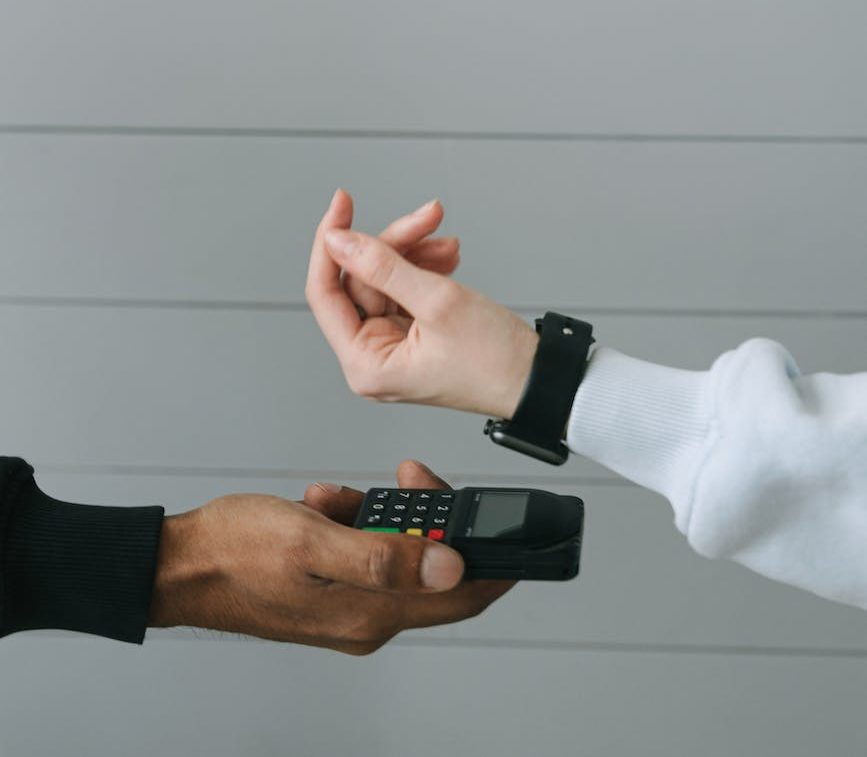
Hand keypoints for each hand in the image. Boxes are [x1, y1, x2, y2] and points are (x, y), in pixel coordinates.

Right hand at [149, 460, 512, 653]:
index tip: (513, 534)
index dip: (496, 567)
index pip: (461, 596)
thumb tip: (448, 566)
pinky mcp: (332, 594)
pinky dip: (355, 525)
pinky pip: (365, 554)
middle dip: (427, 521)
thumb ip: (383, 555)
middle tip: (407, 481)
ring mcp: (349, 608)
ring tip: (339, 498)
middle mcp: (367, 618)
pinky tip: (325, 507)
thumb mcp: (311, 541)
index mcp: (371, 612)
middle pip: (432, 571)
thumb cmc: (234, 551)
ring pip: (397, 556)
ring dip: (381, 517)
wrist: (180, 565)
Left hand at [305, 189, 537, 418]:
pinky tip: (447, 260)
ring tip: (448, 244)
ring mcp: (393, 349)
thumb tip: (339, 240)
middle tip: (428, 218)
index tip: (343, 205)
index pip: (324, 294)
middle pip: (361, 281)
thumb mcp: (438, 302)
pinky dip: (424, 271)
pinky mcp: (413, 339)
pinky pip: (405, 293)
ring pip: (385, 281)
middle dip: (395, 246)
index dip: (332, 243)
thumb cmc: (494, 360)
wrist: (537, 379)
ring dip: (415, 255)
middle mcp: (373, 360)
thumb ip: (383, 266)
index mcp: (366, 365)